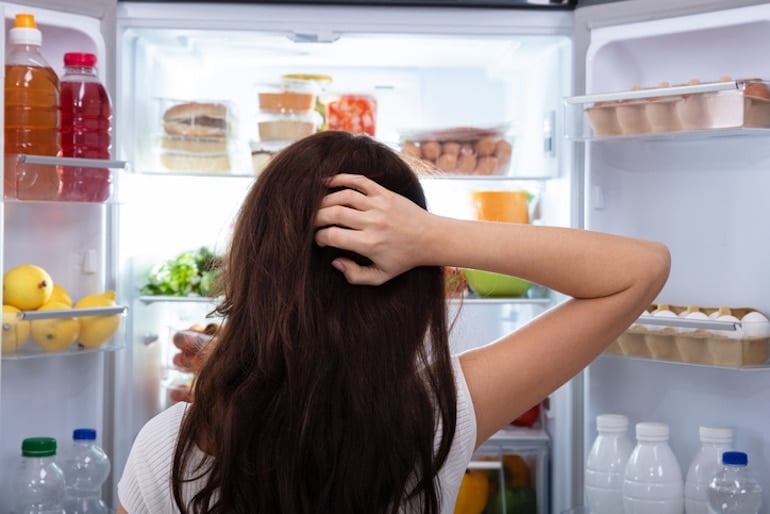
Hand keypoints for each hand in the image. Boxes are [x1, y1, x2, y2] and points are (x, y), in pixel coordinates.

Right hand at [314, 174, 430, 284]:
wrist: (430, 238)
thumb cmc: (404, 259)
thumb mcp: (381, 276)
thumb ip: (356, 275)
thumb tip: (335, 262)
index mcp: (369, 243)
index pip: (332, 235)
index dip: (319, 237)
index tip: (319, 240)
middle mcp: (372, 222)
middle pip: (333, 213)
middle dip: (316, 218)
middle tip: (312, 223)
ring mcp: (379, 205)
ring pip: (343, 196)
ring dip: (325, 200)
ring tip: (318, 207)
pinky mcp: (385, 193)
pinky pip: (359, 181)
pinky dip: (342, 178)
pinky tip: (328, 181)